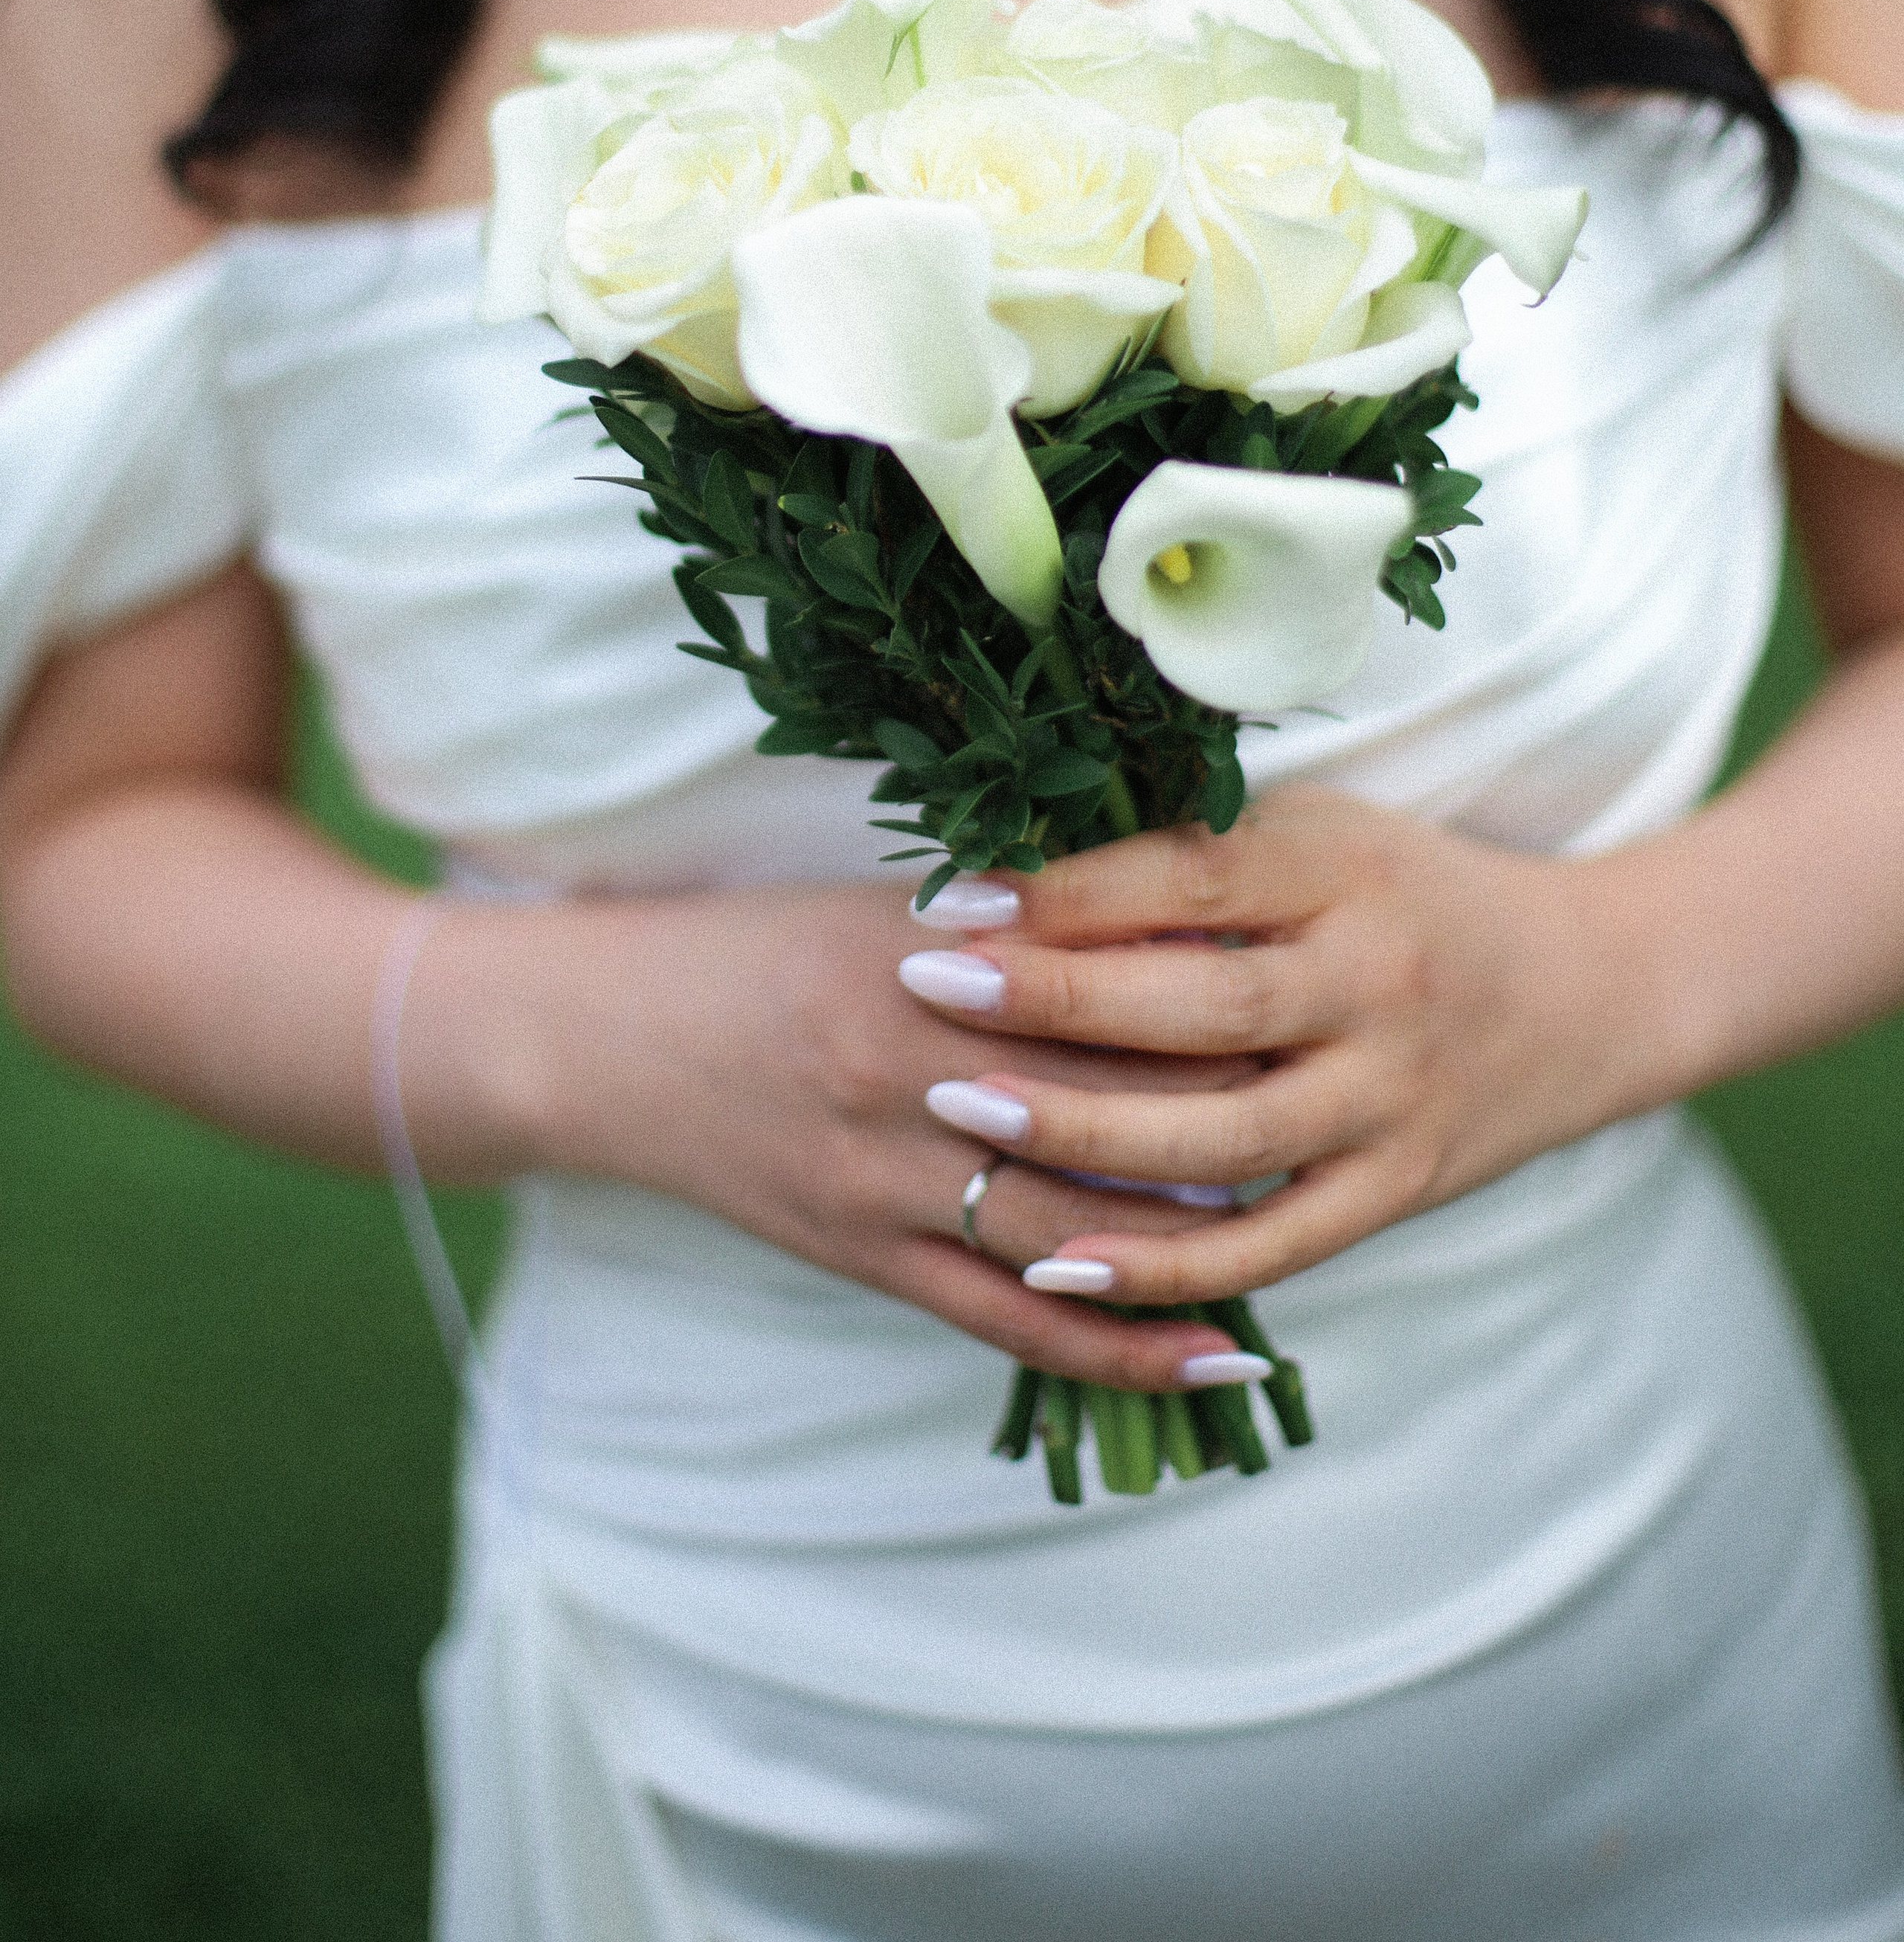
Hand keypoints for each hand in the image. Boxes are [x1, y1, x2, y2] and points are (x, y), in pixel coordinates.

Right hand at [495, 878, 1260, 1394]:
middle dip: (1233, 1119)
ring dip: (1198, 1245)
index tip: (1309, 997)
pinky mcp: (860, 1254)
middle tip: (1348, 1115)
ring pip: (1074, 1230)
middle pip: (1109, 1112)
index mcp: (922, 962)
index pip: (1105, 992)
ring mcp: (883, 1178)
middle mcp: (908, 1073)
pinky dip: (1116, 1345)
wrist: (601, 1039)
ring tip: (1309, 1241)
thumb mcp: (877, 904)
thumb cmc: (751, 948)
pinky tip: (1211, 1350)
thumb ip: (1013, 915)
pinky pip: (1007, 1319)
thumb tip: (1166, 918)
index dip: (1217, 1000)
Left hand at [895, 793, 1668, 1306]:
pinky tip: (1057, 1264)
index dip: (1066, 891)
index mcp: (1345, 871)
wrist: (1590, 989)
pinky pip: (1271, 1244)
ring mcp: (1392, 1098)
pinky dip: (1165, 1266)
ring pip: (1225, 1138)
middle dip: (1054, 1002)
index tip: (950, 898)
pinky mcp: (1397, 1189)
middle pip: (1201, 1007)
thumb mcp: (1319, 834)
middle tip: (928, 991)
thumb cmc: (1409, 889)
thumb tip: (1015, 865)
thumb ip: (1195, 853)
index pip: (1190, 880)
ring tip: (962, 1114)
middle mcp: (1376, 985)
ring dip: (1087, 1134)